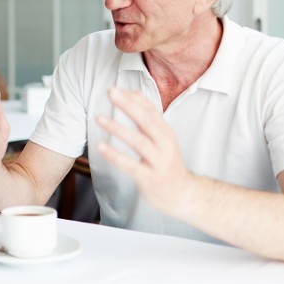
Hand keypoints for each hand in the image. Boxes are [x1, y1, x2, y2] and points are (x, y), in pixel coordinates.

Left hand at [96, 88, 195, 213]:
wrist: (183, 195)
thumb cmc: (167, 164)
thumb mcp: (162, 138)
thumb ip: (148, 118)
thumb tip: (134, 93)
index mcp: (166, 133)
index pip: (150, 110)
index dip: (133, 98)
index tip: (116, 88)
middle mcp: (164, 144)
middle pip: (146, 121)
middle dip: (128, 105)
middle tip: (111, 93)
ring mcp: (158, 162)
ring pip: (138, 141)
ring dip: (118, 128)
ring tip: (99, 118)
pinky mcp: (150, 178)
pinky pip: (131, 165)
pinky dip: (115, 155)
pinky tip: (101, 147)